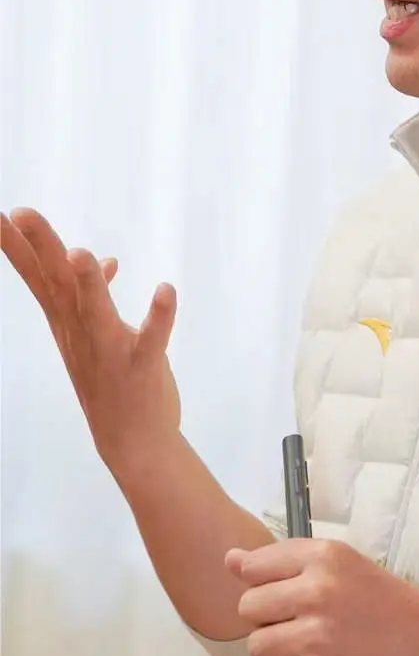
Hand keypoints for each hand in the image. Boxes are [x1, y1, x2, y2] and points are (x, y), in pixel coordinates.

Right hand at [1, 207, 180, 473]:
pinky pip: (152, 340)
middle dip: (41, 248)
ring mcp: (110, 352)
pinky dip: (160, 316)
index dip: (19, 247)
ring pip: (96, 313)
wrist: (132, 442)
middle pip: (59, 285)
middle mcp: (82, 335)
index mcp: (69, 324)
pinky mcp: (142, 367)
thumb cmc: (111, 380)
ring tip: (80, 253)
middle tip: (21, 213)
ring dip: (90, 283)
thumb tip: (99, 259)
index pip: (39, 279)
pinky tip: (165, 290)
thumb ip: (93, 294)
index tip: (1, 214)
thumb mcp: (95, 333)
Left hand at [225, 538, 418, 655]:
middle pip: (249, 607)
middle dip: (267, 618)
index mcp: (327, 556)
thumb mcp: (351, 567)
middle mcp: (317, 591)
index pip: (257, 564)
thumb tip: (230, 559)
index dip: (260, 582)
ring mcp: (315, 636)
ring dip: (277, 650)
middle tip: (301, 623)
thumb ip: (290, 562)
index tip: (278, 591)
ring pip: (257, 645)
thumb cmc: (400, 608)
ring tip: (312, 647)